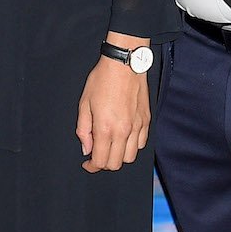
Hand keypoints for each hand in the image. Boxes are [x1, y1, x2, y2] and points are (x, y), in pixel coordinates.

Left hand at [78, 55, 148, 172]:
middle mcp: (123, 131)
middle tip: (97, 155)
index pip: (101, 161)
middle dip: (104, 164)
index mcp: (105, 128)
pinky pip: (141, 144)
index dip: (92, 166)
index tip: (87, 164)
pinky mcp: (146, 122)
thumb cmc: (101, 81)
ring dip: (119, 157)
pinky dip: (132, 147)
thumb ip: (83, 129)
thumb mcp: (84, 103)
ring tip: (110, 146)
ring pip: (130, 157)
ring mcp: (137, 127)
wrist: (124, 65)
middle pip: (116, 164)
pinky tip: (123, 138)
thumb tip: (86, 149)